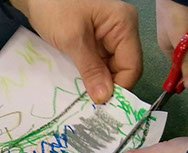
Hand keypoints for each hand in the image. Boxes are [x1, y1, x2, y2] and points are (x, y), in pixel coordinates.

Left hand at [11, 0, 141, 102]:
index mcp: (124, 24)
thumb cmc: (55, 7)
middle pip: (122, 69)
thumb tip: (105, 98)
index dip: (119, 88)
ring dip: (96, 84)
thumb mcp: (73, 39)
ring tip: (82, 101)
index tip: (102, 108)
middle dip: (107, 87)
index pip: (132, 66)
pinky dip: (88, 76)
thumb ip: (91, 69)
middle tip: (89, 108)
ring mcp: (107, 36)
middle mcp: (121, 30)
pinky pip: (96, 64)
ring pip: (109, 69)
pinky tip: (78, 88)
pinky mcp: (93, 42)